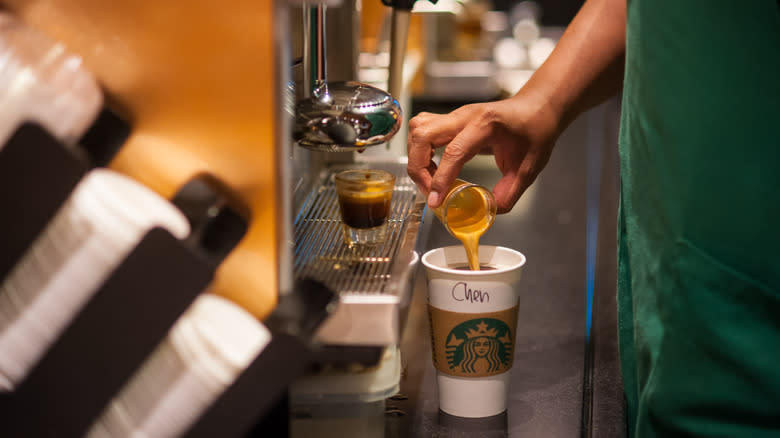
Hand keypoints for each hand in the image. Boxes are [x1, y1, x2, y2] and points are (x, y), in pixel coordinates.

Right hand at [406, 92, 561, 213]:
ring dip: (417, 157)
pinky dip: (420, 151)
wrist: (536, 108)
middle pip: (423, 135)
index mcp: (486, 124)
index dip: (440, 179)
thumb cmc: (535, 130)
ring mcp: (455, 115)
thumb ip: (510, 192)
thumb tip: (489, 211)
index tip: (435, 201)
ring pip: (418, 129)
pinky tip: (434, 167)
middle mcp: (465, 116)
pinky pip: (423, 130)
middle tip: (430, 191)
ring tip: (431, 180)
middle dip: (418, 168)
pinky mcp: (451, 120)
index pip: (453, 151)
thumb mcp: (530, 166)